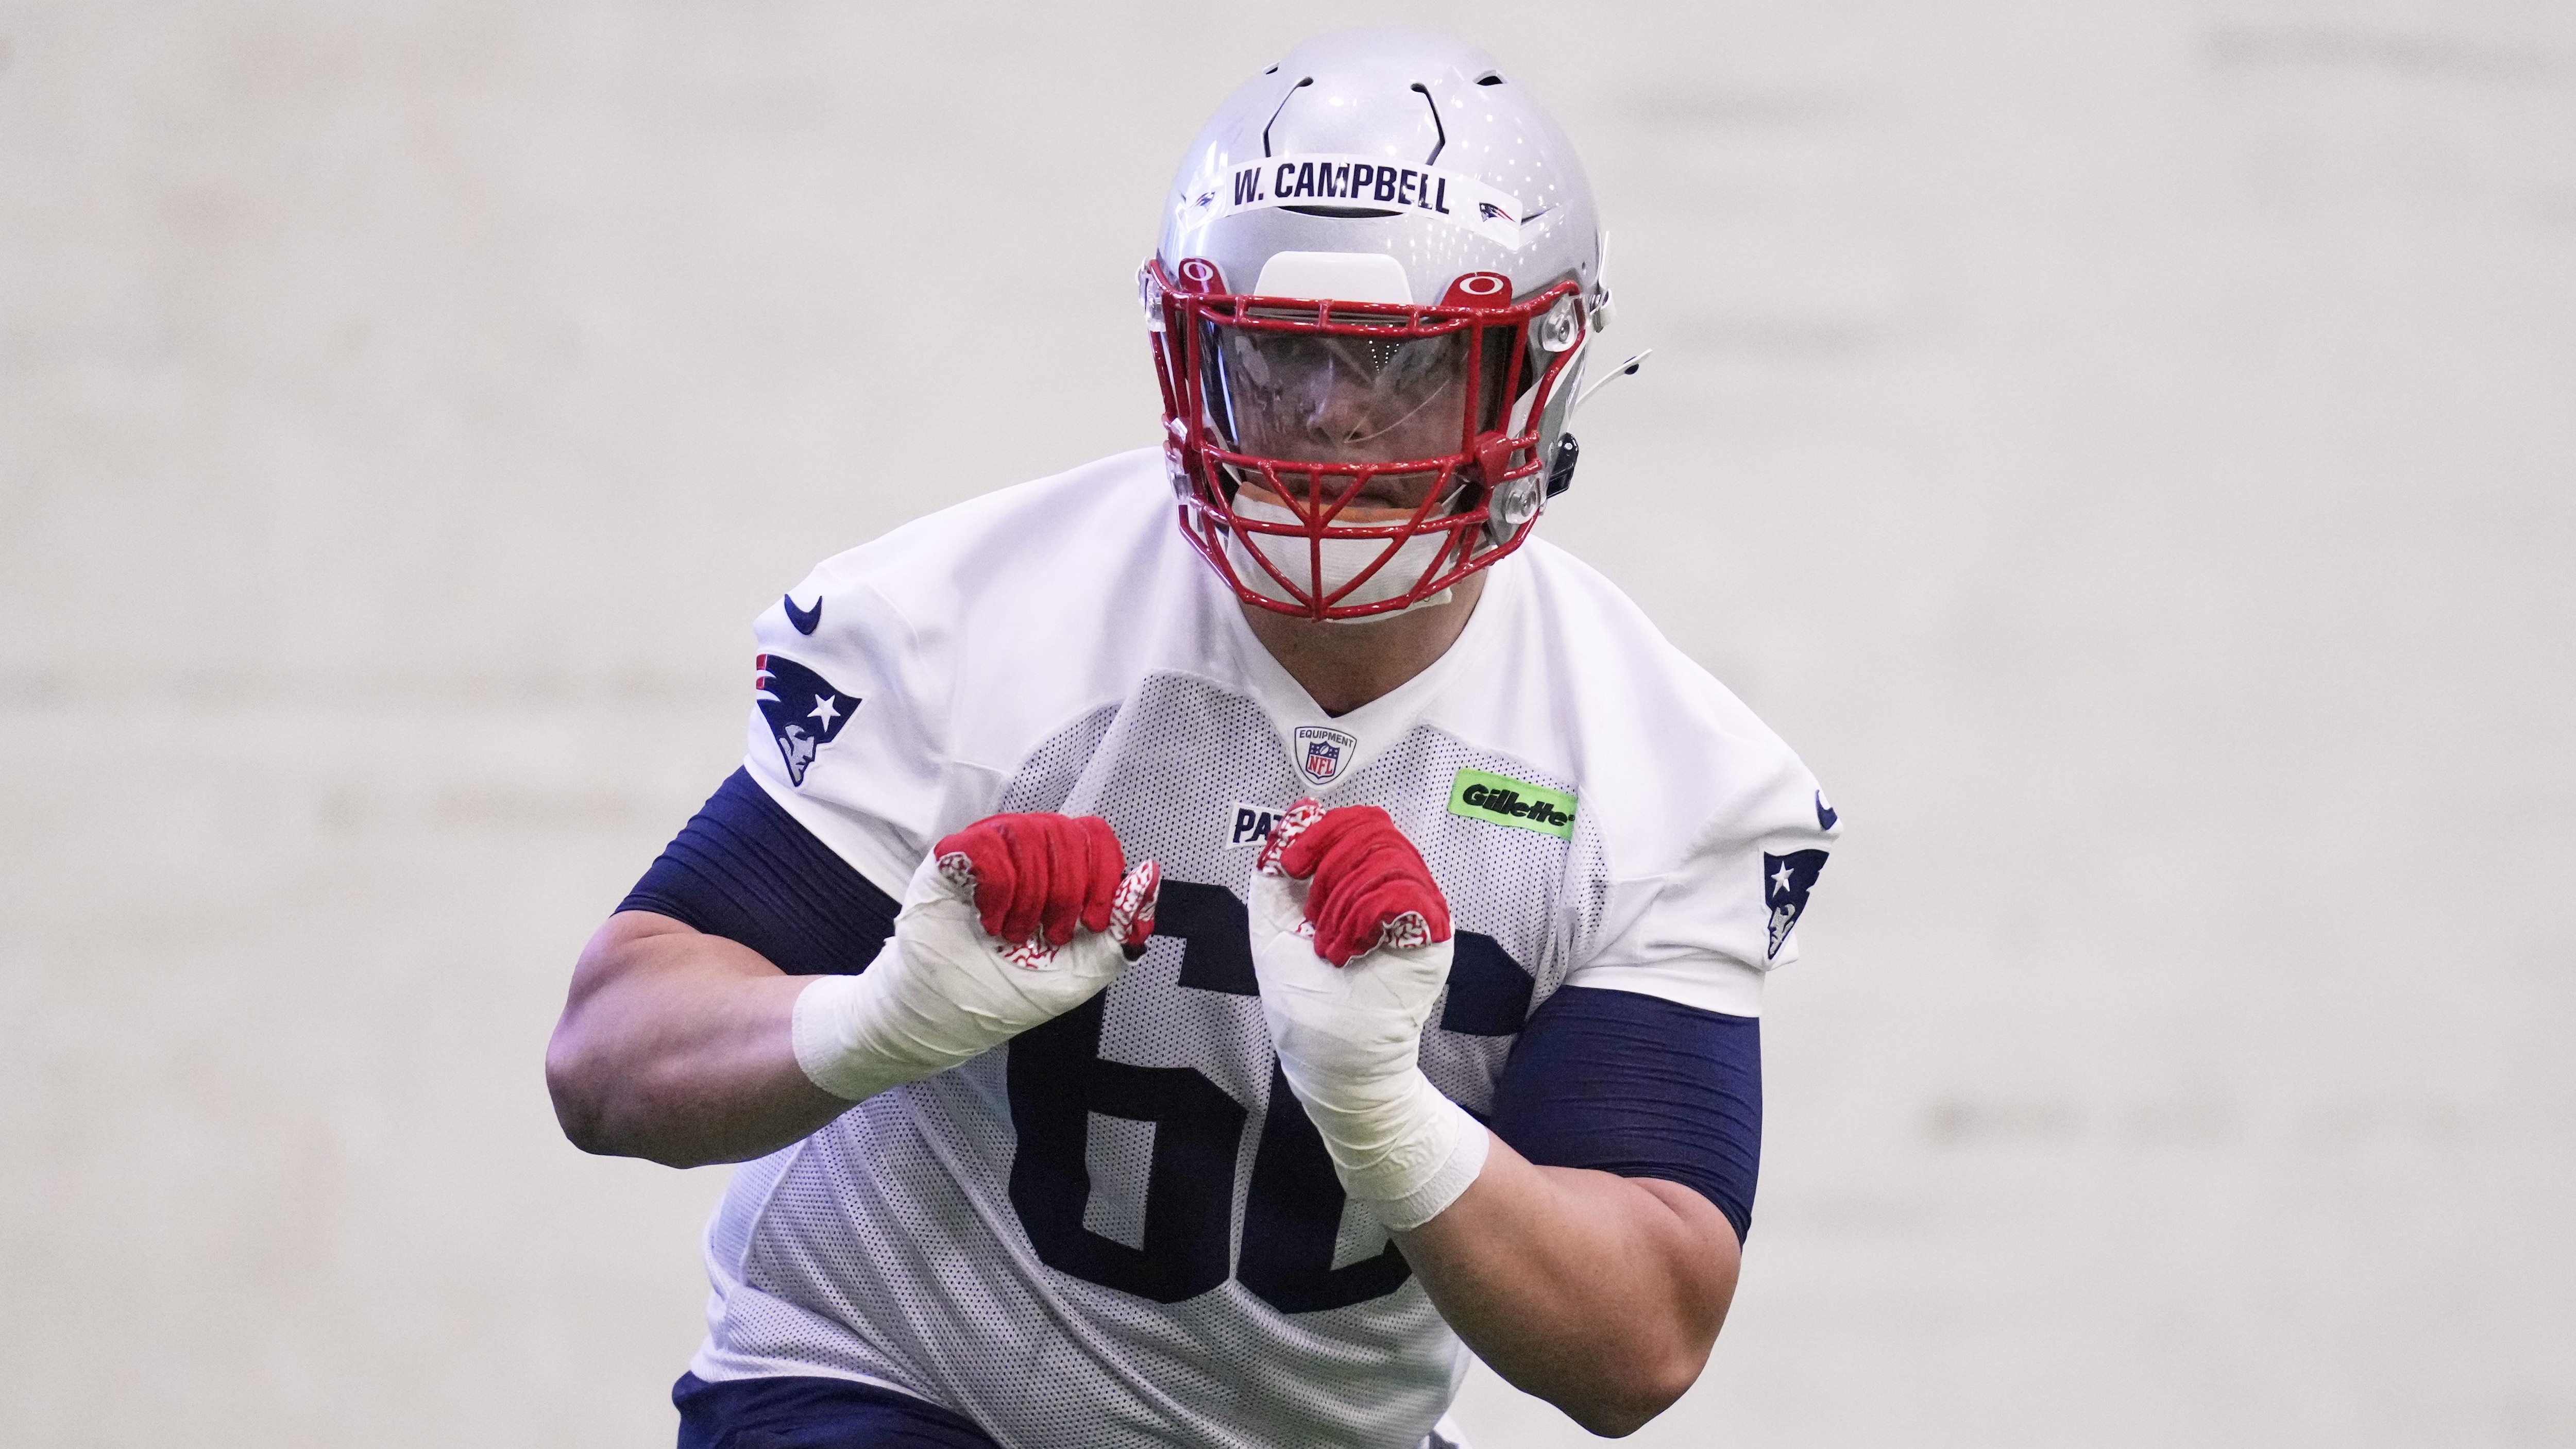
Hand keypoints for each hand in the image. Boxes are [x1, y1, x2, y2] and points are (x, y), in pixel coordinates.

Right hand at [793, 813, 1157, 1100]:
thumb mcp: (1081, 972)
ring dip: (1031, 896)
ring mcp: (987, 851)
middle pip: (1067, 832)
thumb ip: (1121, 928)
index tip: (1091, 923)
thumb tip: (1150, 875)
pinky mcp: (951, 857)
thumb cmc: (1004, 992)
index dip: (1103, 874)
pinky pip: (990, 846)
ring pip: (1031, 834)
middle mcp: (1024, 852)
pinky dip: (1000, 891)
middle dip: (1067, 892)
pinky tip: (989, 922)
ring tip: (1012, 934)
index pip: (1095, 837)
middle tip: (1048, 937)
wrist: (941, 1015)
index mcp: (1059, 871)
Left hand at [1250, 800, 1486, 1229]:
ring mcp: (1421, 912)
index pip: (1359, 824)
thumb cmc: (1306, 1003)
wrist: (1332, 1062)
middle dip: (1329, 870)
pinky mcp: (1434, 938)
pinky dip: (1363, 916)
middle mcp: (1398, 890)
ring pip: (1387, 859)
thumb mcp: (1272, 928)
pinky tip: (1348, 951)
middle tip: (1316, 926)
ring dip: (1343, 902)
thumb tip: (1298, 814)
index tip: (1291, 866)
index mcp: (1363, 883)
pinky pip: (1402, 892)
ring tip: (1332, 949)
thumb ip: (1277, 872)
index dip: (1322, 833)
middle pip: (1373, 832)